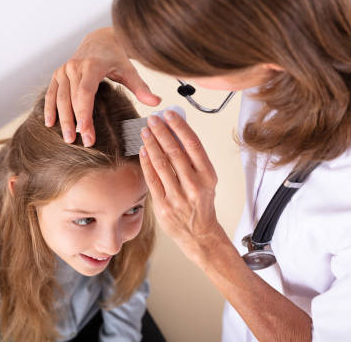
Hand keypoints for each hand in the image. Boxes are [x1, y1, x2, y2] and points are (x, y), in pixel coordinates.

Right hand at [44, 27, 160, 145]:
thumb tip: (157, 102)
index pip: (85, 94)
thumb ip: (141, 88)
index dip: (85, 115)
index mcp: (92, 66)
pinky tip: (50, 124)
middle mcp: (75, 67)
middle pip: (71, 99)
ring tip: (67, 139)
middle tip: (79, 143)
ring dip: (62, 119)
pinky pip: (51, 93)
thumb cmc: (117, 57)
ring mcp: (64, 70)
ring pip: (59, 98)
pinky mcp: (58, 74)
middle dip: (74, 122)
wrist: (100, 40)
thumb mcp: (130, 70)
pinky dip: (49, 109)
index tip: (87, 134)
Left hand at [139, 110, 224, 261]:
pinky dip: (146, 163)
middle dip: (161, 132)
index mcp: (208, 176)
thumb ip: (193, 160)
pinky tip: (142, 151)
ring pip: (161, 164)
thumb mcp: (205, 181)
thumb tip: (176, 133)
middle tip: (152, 120)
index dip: (179, 127)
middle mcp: (194, 185)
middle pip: (175, 151)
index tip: (169, 115)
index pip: (193, 144)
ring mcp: (178, 197)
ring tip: (145, 132)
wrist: (200, 234)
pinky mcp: (163, 206)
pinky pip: (152, 180)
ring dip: (151, 144)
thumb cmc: (201, 204)